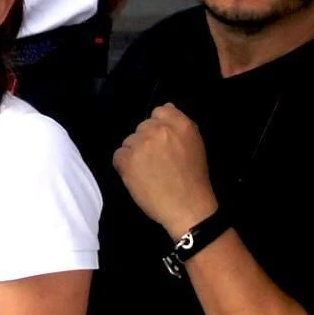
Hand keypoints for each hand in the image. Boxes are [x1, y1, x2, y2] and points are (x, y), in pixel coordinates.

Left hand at [114, 103, 219, 237]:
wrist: (187, 207)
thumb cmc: (194, 179)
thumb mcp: (195, 146)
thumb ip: (179, 126)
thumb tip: (166, 108)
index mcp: (181, 125)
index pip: (160, 111)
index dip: (159, 127)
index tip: (163, 142)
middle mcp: (159, 130)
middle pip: (142, 127)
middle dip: (146, 141)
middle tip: (157, 161)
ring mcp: (141, 143)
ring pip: (129, 142)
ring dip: (135, 154)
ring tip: (149, 172)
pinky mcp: (126, 159)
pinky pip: (118, 156)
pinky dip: (125, 166)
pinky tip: (139, 177)